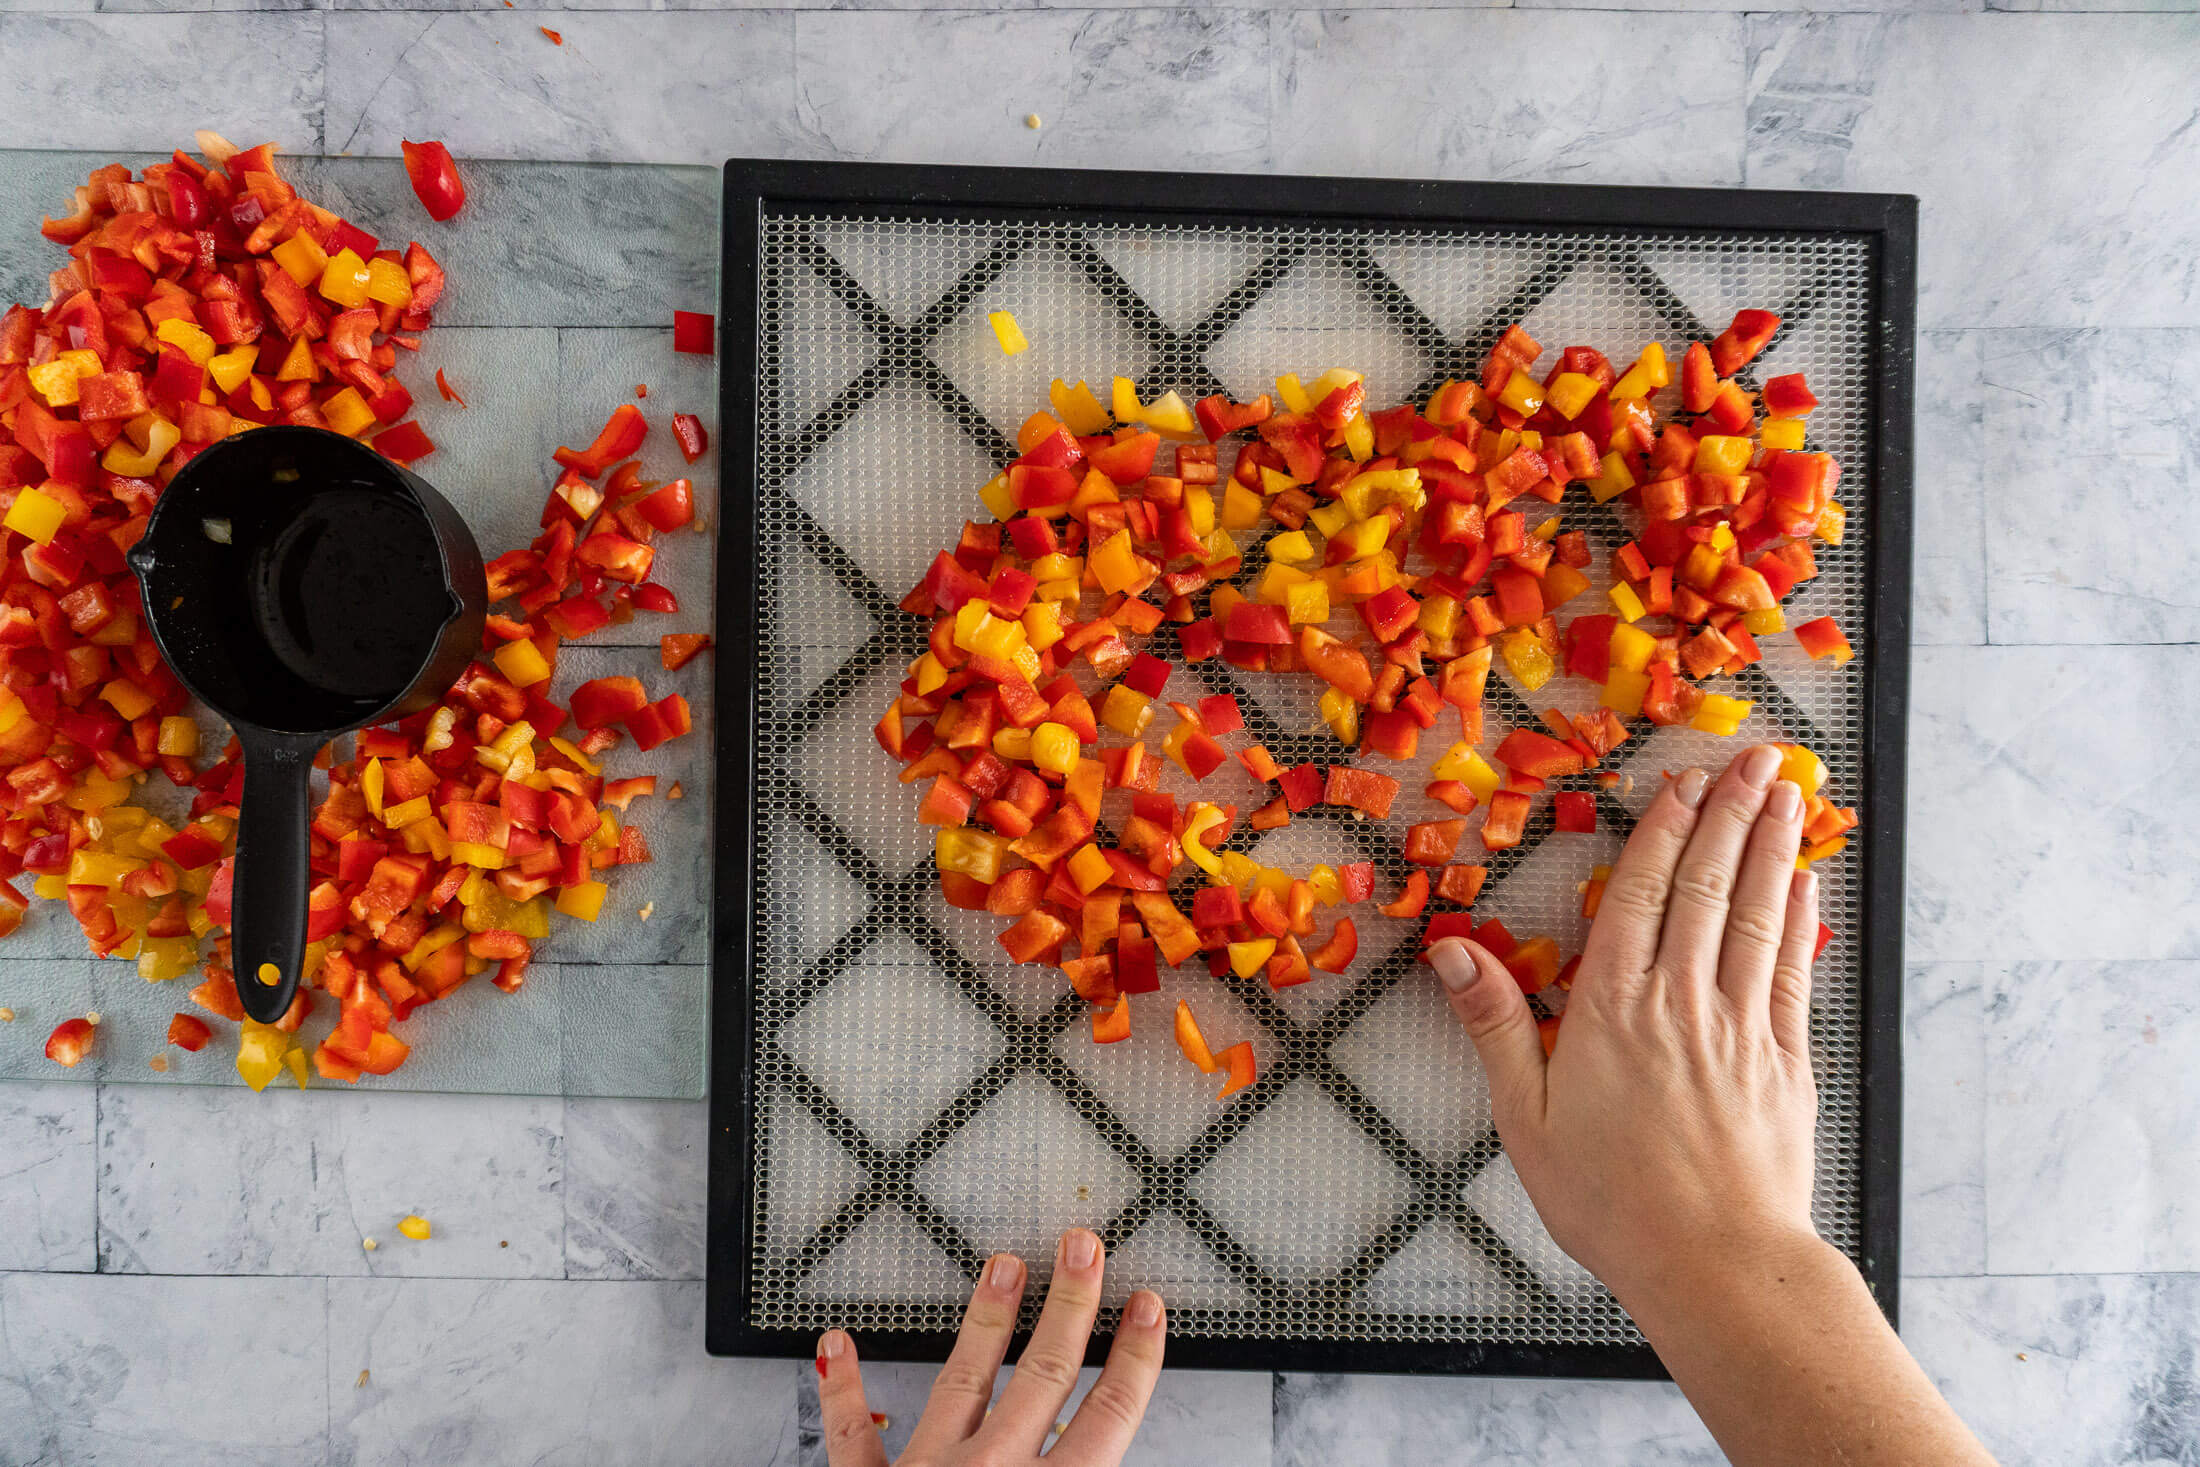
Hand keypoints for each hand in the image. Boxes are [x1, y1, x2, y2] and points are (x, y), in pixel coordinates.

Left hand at [817, 1228, 1165, 1466]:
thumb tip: (1105, 1464)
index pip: (1108, 1422)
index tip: (1150, 1310)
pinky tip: (834, 1343)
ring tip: (1002, 1266)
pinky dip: (842, 1392)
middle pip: (1044, 1380)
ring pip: (964, 1382)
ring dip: (987, 1320)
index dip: (1136, 1361)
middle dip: (1071, 1309)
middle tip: (1083, 1248)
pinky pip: (852, 1439)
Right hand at [1430, 743, 1821, 1307]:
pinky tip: (1803, 881)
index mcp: (1614, 1011)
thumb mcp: (1528, 1118)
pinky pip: (1794, 971)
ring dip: (1772, 847)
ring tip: (1786, 791)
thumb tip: (1453, 952)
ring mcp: (1741, 1029)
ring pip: (1757, 916)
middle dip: (1729, 815)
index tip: (1681, 784)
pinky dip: (1798, 919)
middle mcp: (1682, 1004)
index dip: (1663, 834)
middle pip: (1707, 888)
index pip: (1641, 898)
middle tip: (1751, 756)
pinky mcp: (1785, 1061)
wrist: (1715, 1264)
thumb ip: (1497, 1026)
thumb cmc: (1612, 1202)